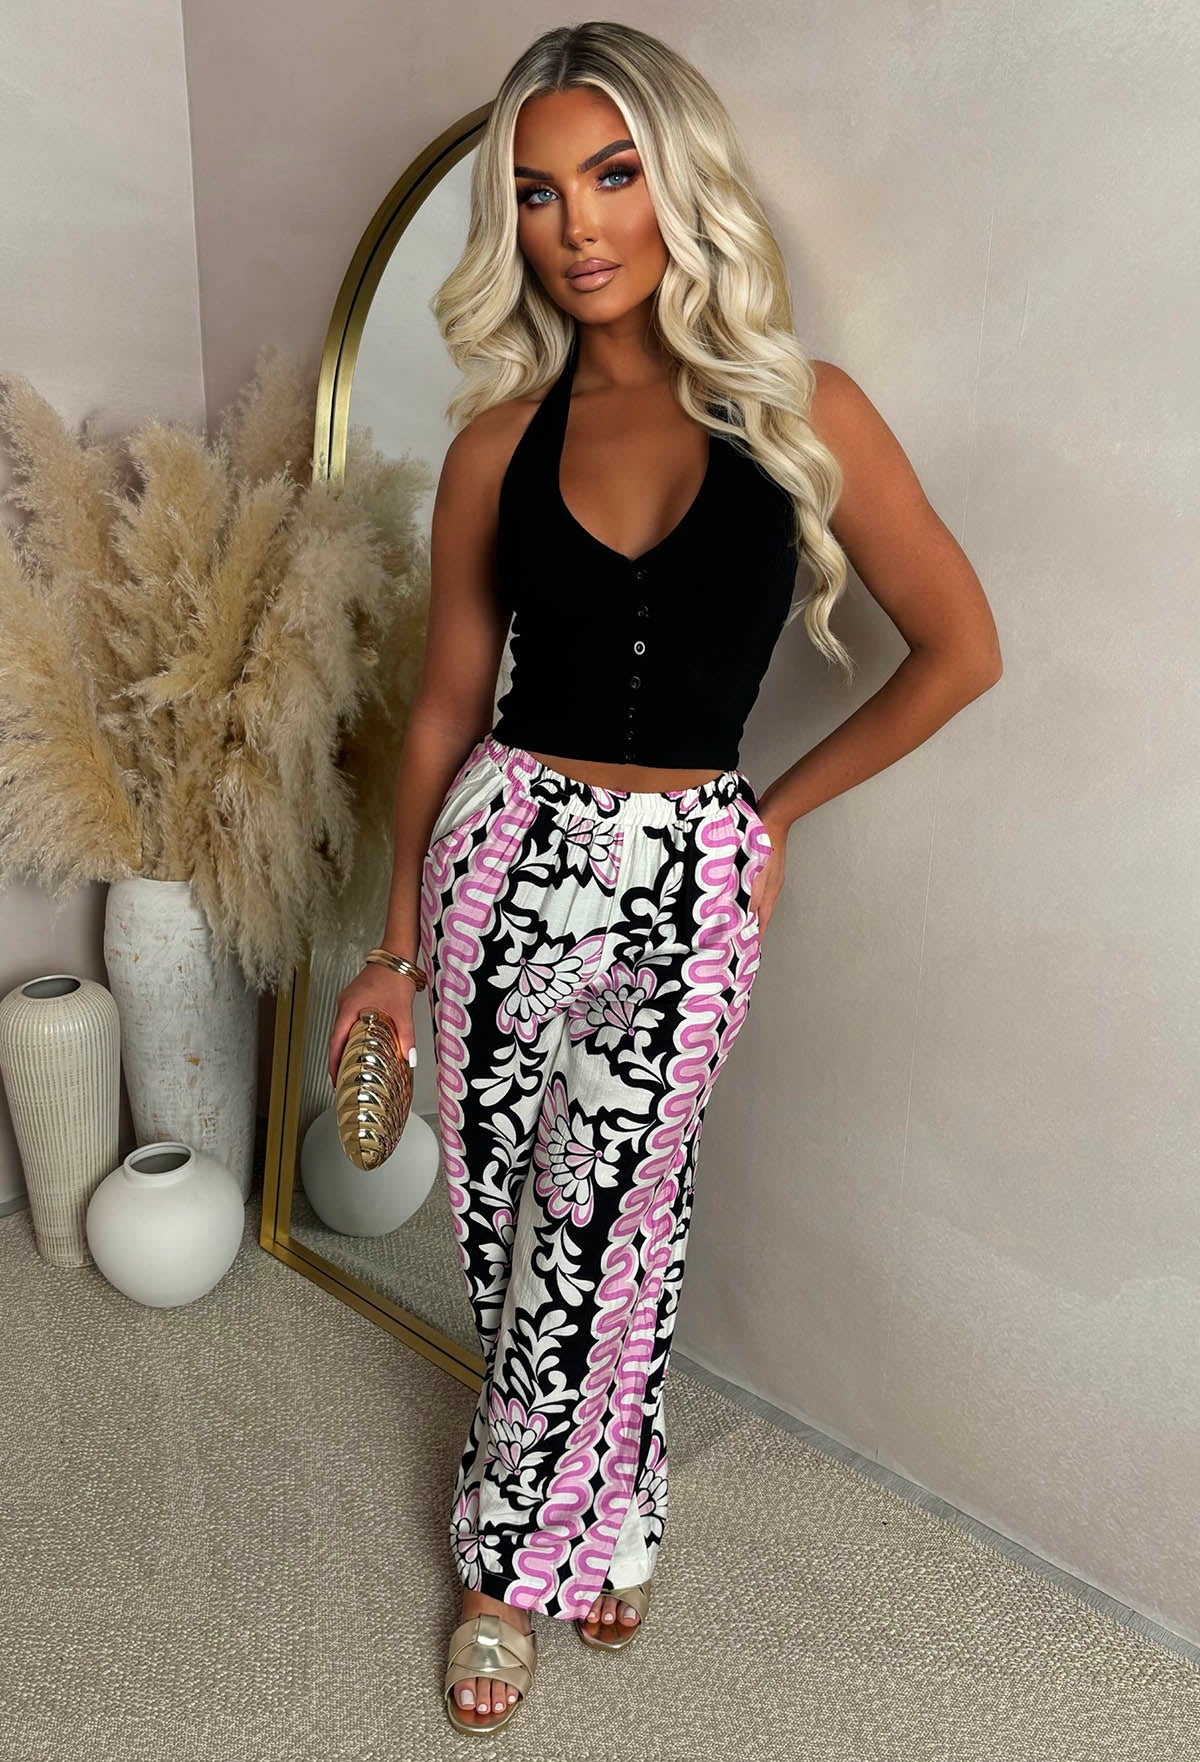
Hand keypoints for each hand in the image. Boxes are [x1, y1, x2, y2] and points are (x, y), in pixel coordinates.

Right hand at [327, 963, 420, 1088]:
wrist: (397, 956)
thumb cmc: (395, 976)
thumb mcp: (402, 1011)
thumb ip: (406, 1036)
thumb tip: (409, 1057)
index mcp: (349, 1007)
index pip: (336, 1042)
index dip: (334, 1062)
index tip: (335, 1079)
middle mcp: (345, 1003)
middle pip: (336, 1037)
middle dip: (338, 1059)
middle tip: (344, 1078)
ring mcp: (348, 1000)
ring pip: (342, 1029)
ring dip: (345, 1046)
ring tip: (352, 1065)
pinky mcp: (355, 998)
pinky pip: (348, 1020)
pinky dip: (352, 1034)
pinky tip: (361, 1043)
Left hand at [749, 817, 786, 936]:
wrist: (772, 817)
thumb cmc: (766, 842)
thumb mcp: (757, 873)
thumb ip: (752, 895)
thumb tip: (748, 915)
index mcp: (770, 891)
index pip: (763, 920)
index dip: (756, 935)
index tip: (749, 948)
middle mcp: (770, 886)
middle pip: (760, 912)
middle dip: (751, 925)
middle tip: (739, 936)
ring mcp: (767, 876)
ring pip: (756, 899)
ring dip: (748, 910)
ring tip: (736, 919)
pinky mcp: (762, 866)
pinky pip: (753, 886)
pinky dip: (746, 894)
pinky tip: (737, 892)